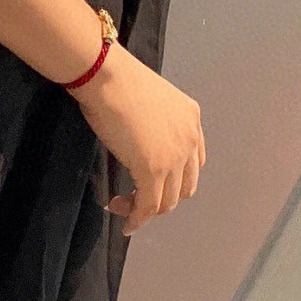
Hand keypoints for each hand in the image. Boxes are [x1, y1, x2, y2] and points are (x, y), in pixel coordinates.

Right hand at [70, 41, 205, 236]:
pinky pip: (147, 206)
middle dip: (162, 196)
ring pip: (167, 200)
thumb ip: (154, 121)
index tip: (154, 181)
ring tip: (124, 207)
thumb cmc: (116, 79)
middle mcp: (189, 139)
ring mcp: (174, 157)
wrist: (106, 76)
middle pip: (184, 185)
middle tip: (137, 196)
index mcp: (191, 117)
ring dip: (147, 209)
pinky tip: (127, 224)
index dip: (175, 177)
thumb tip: (136, 138)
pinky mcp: (152, 171)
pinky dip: (137, 218)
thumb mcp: (148, 98)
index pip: (193, 161)